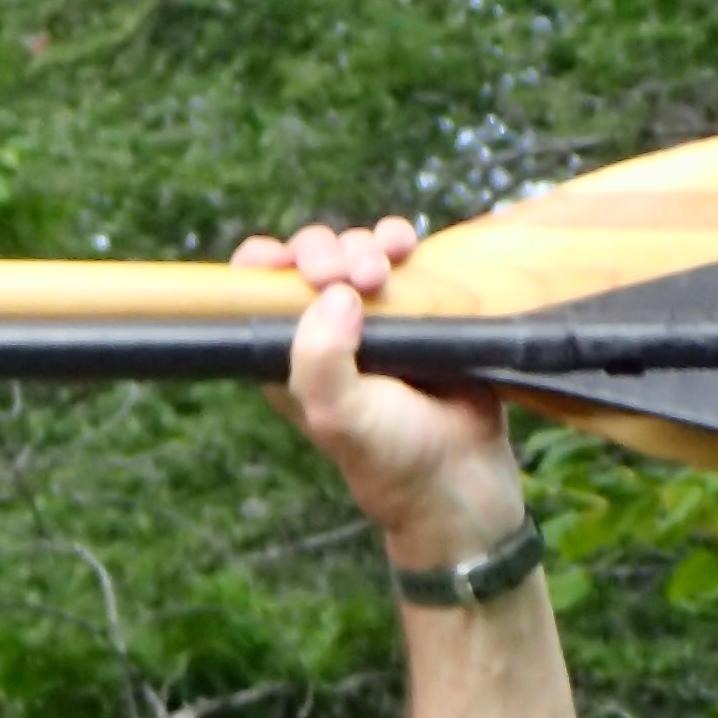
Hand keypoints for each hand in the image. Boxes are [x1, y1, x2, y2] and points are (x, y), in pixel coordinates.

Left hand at [235, 216, 526, 573]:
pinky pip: (399, 257)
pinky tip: (406, 245)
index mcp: (289, 359)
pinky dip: (398, 241)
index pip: (256, 294)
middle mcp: (324, 336)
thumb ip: (321, 360)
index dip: (263, 264)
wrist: (461, 476)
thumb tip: (337, 294)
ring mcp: (371, 321)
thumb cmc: (391, 456)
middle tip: (350, 275)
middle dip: (325, 254)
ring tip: (383, 271)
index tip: (287, 262)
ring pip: (353, 253)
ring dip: (365, 247)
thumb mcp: (337, 416)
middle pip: (308, 261)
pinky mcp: (414, 311)